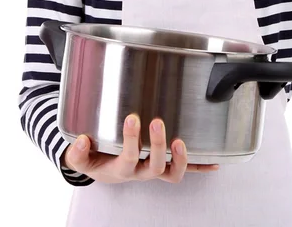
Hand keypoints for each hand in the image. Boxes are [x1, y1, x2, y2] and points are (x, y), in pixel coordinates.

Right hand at [63, 114, 218, 183]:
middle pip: (154, 166)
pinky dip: (200, 167)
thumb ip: (77, 151)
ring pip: (172, 172)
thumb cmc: (96, 159)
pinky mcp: (166, 165)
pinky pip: (186, 170)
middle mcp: (141, 171)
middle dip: (157, 144)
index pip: (128, 157)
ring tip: (181, 141)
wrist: (103, 168)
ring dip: (180, 158)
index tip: (132, 119)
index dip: (131, 140)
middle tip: (156, 122)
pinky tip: (214, 164)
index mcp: (121, 169)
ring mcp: (155, 169)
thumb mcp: (81, 158)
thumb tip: (81, 140)